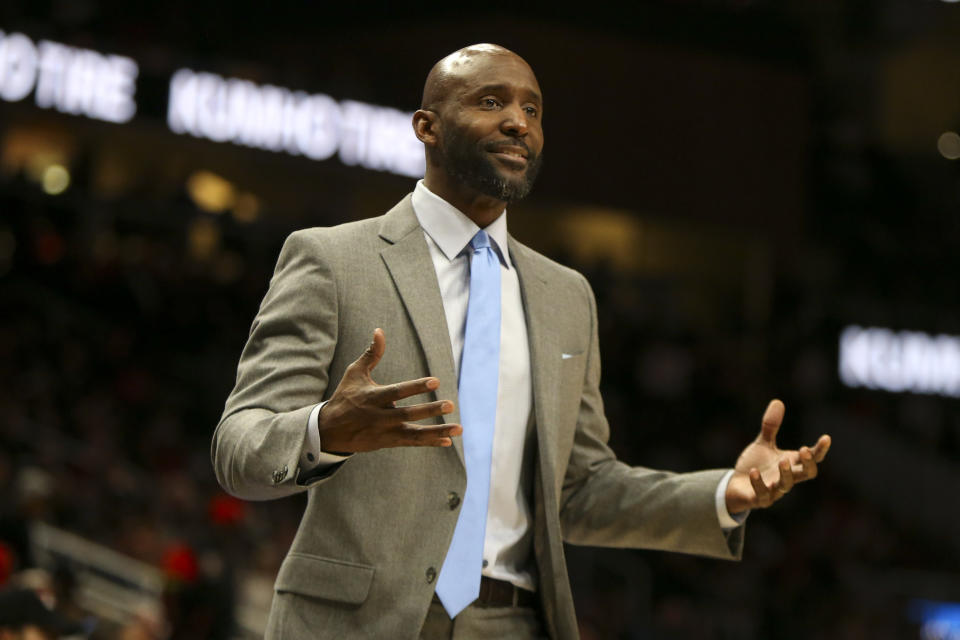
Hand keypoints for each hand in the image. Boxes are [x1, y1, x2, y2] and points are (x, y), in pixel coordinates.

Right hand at [317, 328, 461, 452]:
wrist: (329, 431)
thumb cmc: (345, 396)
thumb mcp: (354, 373)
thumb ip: (371, 354)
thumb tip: (379, 330)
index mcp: (372, 397)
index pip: (397, 392)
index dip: (416, 387)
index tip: (436, 381)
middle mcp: (379, 416)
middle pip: (408, 414)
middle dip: (430, 410)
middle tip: (450, 404)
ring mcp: (385, 432)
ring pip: (414, 433)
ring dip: (437, 431)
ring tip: (459, 428)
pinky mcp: (388, 442)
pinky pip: (412, 443)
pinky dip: (430, 442)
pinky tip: (448, 440)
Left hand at [725, 399, 830, 513]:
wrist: (736, 486)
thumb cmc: (755, 464)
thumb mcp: (763, 444)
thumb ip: (771, 426)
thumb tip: (778, 401)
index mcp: (791, 463)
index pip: (811, 458)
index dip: (820, 450)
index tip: (826, 438)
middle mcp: (786, 477)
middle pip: (806, 474)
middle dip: (808, 464)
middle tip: (805, 451)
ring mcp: (774, 490)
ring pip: (786, 485)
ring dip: (786, 474)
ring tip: (783, 460)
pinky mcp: (759, 499)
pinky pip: (762, 494)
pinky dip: (759, 484)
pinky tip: (754, 472)